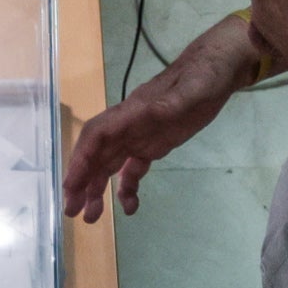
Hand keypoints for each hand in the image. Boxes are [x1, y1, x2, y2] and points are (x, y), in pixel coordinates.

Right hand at [63, 23, 260, 221]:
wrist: (217, 69)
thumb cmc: (203, 77)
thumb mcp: (189, 91)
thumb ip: (170, 104)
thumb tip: (148, 115)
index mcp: (131, 112)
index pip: (96, 136)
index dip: (81, 160)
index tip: (70, 186)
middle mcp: (128, 125)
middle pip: (96, 155)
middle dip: (81, 182)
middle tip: (72, 211)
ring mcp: (139, 135)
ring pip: (109, 165)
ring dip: (97, 189)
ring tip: (92, 218)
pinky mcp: (153, 144)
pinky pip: (133, 169)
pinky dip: (127, 188)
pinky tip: (130, 207)